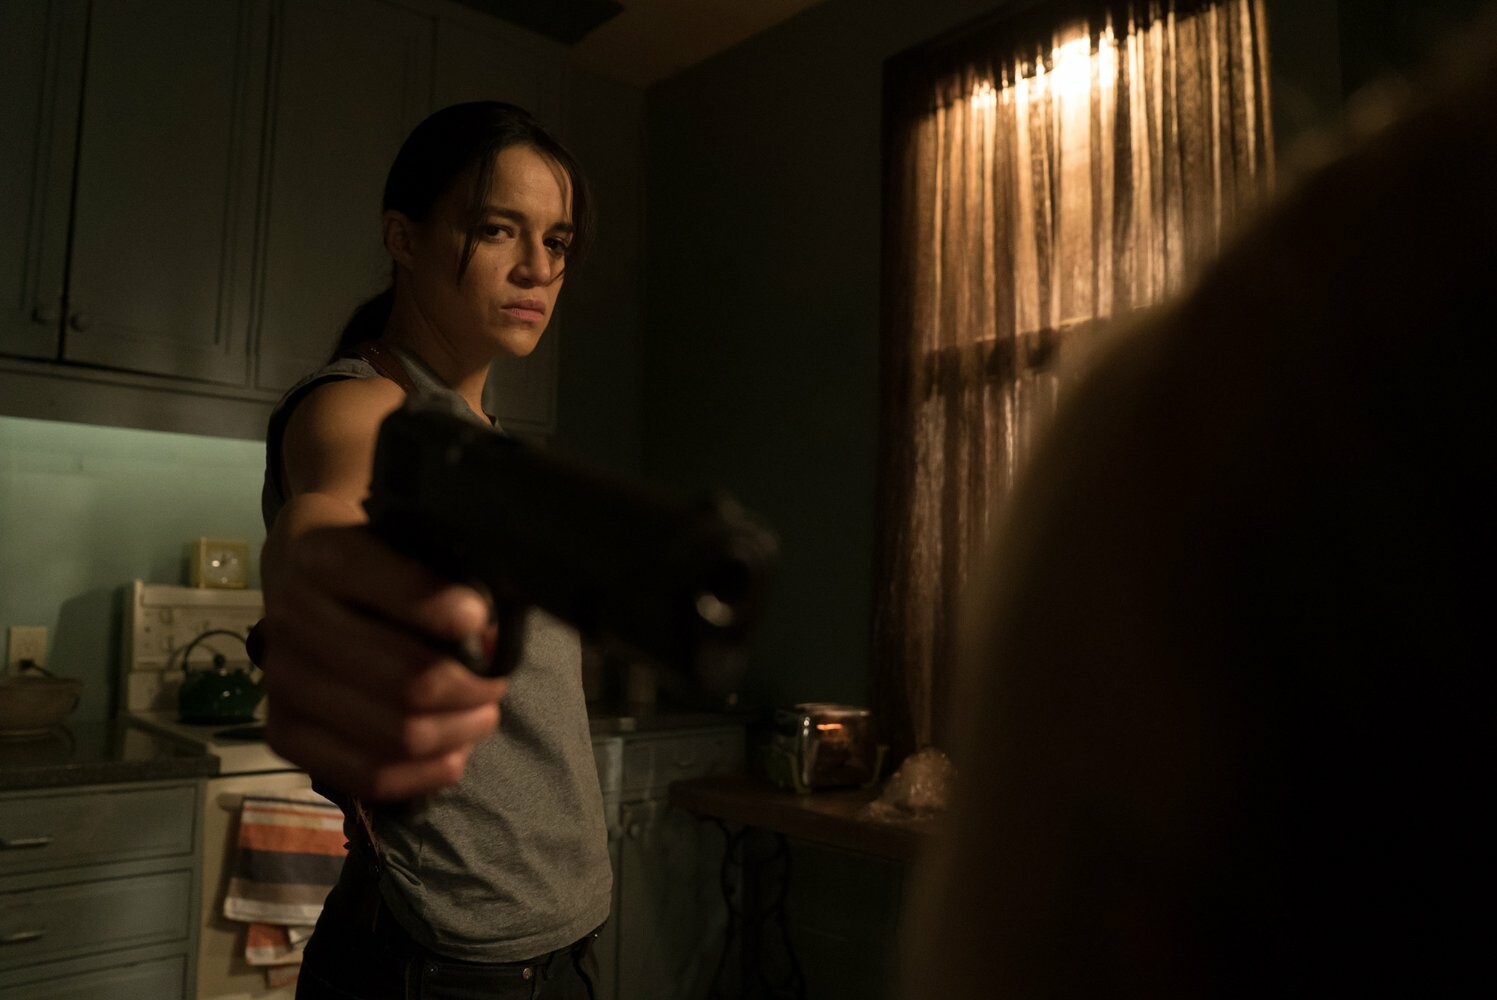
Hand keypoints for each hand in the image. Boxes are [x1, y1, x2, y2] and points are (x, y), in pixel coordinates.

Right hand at [260, 523, 508, 799]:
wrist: (299, 570)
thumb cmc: (372, 556)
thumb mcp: (404, 540)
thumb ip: (446, 576)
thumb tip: (490, 638)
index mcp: (324, 556)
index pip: (403, 594)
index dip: (456, 616)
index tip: (484, 621)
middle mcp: (292, 619)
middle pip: (410, 682)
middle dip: (472, 689)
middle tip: (497, 684)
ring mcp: (280, 682)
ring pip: (395, 734)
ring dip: (457, 732)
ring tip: (482, 715)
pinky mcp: (281, 733)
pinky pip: (367, 776)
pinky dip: (424, 773)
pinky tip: (453, 754)